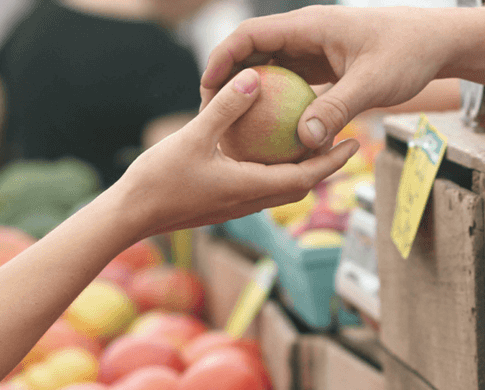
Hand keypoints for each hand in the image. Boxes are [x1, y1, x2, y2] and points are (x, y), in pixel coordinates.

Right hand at [115, 68, 359, 238]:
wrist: (130, 216)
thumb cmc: (158, 180)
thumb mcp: (193, 137)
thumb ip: (225, 108)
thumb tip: (254, 77)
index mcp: (250, 188)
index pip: (306, 177)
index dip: (333, 161)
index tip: (354, 143)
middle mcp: (249, 201)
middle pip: (300, 186)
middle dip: (325, 166)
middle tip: (343, 141)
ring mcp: (235, 206)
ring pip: (280, 189)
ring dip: (300, 170)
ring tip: (311, 143)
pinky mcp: (222, 204)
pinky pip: (259, 186)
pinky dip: (273, 170)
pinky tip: (266, 150)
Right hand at [201, 5, 449, 150]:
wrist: (437, 44)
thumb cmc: (408, 55)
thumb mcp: (372, 84)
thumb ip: (337, 110)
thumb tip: (304, 141)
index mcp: (310, 25)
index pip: (250, 34)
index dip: (223, 58)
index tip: (207, 88)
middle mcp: (306, 34)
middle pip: (253, 52)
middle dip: (228, 80)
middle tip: (211, 115)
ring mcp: (314, 50)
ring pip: (270, 69)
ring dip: (251, 94)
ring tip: (233, 127)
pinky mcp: (324, 66)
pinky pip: (291, 84)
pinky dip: (277, 104)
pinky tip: (270, 134)